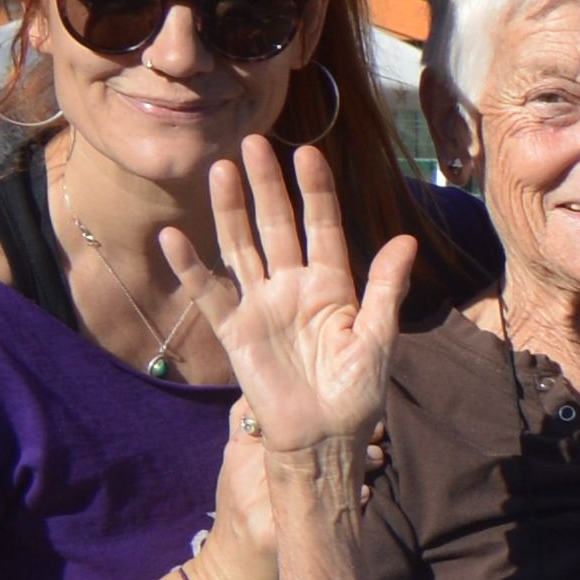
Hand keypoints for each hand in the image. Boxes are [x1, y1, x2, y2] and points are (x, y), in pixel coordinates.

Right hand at [186, 140, 411, 447]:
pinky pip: (209, 293)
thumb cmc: (356, 392)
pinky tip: (173, 236)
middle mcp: (293, 287)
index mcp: (332, 285)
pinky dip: (190, 267)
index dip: (315, 191)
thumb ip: (385, 288)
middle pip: (277, 226)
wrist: (324, 437)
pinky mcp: (235, 331)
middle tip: (253, 142)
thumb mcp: (378, 337)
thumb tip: (406, 240)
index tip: (307, 153)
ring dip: (230, 210)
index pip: (322, 227)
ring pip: (242, 247)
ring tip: (220, 170)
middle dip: (267, 185)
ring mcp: (261, 305)